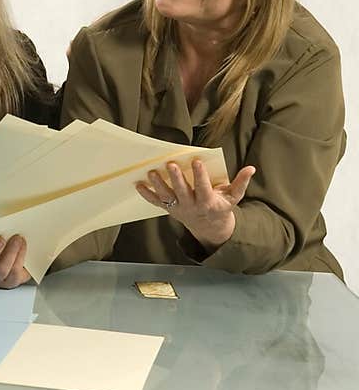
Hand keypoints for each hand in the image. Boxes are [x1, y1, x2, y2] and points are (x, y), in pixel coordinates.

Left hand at [136, 159, 255, 250]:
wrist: (210, 227)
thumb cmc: (221, 207)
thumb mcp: (234, 197)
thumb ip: (241, 182)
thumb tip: (251, 168)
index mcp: (208, 202)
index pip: (203, 188)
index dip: (200, 175)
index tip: (197, 162)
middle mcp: (191, 206)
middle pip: (183, 191)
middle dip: (177, 178)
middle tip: (171, 164)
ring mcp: (179, 208)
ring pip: (167, 197)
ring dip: (158, 185)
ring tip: (152, 172)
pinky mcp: (170, 209)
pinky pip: (156, 202)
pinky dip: (146, 195)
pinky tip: (138, 185)